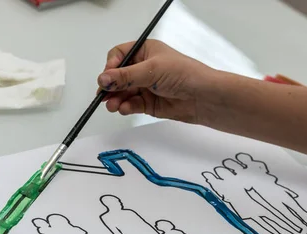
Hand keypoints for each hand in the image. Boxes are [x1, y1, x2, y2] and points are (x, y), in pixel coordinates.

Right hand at [98, 39, 217, 123]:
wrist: (203, 97)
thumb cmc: (185, 74)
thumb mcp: (152, 70)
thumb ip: (125, 76)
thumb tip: (103, 79)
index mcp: (145, 52)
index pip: (119, 56)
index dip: (110, 67)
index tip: (107, 78)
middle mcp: (143, 68)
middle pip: (117, 77)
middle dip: (110, 86)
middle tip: (105, 95)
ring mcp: (145, 86)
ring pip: (122, 93)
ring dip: (115, 99)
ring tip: (113, 105)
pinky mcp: (148, 103)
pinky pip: (130, 105)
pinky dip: (125, 107)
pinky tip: (124, 108)